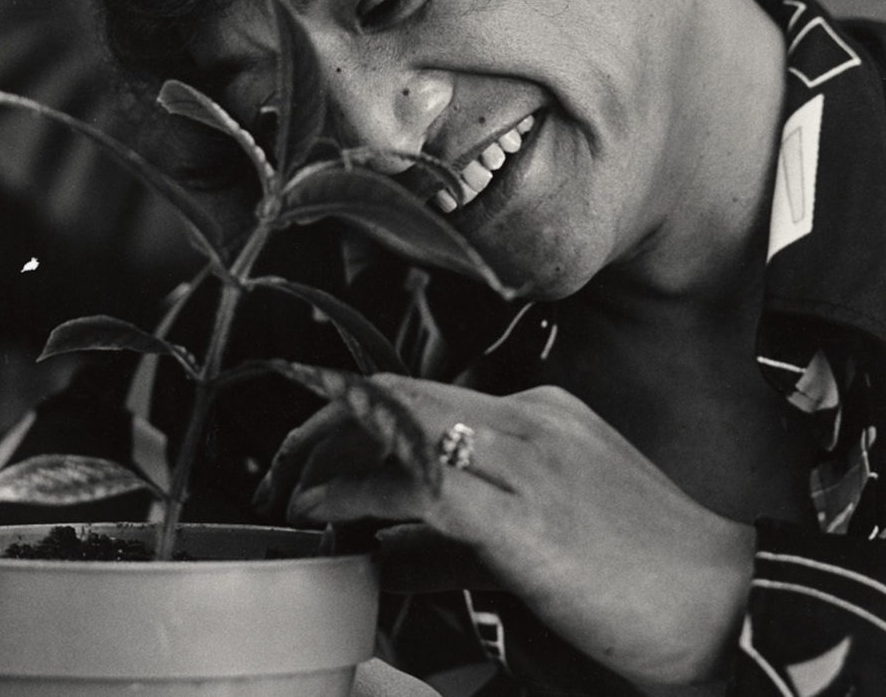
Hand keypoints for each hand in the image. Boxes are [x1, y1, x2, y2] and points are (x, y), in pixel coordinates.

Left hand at [254, 375, 755, 689]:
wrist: (723, 608)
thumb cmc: (634, 576)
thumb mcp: (530, 545)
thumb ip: (451, 545)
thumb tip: (378, 557)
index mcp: (537, 414)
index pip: (421, 392)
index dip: (354, 412)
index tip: (308, 440)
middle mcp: (529, 419)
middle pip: (399, 395)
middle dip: (325, 425)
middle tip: (278, 470)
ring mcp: (529, 459)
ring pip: (400, 425)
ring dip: (326, 456)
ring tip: (285, 492)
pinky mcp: (524, 513)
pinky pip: (418, 484)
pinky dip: (354, 493)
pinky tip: (319, 514)